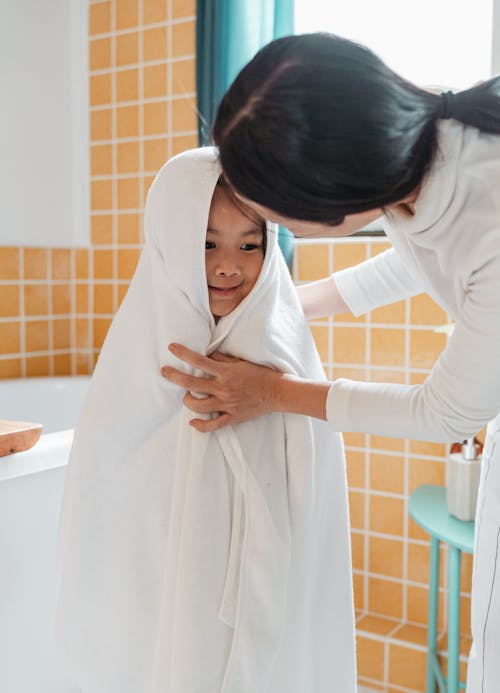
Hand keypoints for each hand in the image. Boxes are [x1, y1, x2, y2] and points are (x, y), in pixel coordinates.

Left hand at [161, 343, 281, 431]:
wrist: (276, 392)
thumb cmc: (259, 374)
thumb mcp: (240, 362)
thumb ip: (222, 359)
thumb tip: (206, 354)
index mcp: (225, 372)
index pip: (199, 361)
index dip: (183, 354)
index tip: (171, 348)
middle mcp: (223, 388)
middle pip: (191, 383)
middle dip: (174, 376)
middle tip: (164, 371)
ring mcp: (226, 405)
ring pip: (197, 406)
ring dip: (187, 400)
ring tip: (186, 396)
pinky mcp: (232, 417)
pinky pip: (212, 425)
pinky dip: (200, 425)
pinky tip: (192, 421)